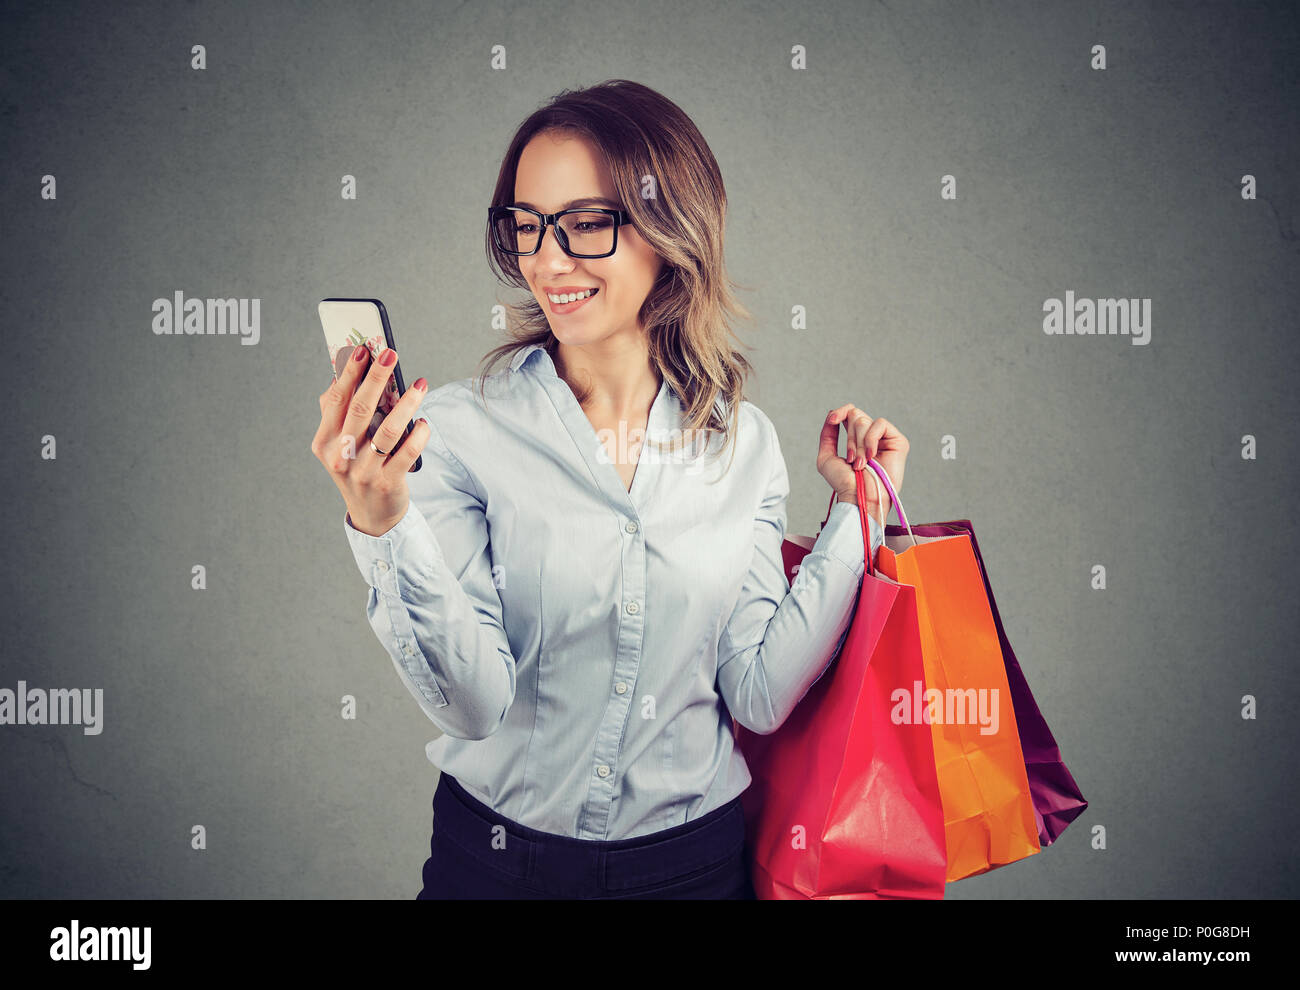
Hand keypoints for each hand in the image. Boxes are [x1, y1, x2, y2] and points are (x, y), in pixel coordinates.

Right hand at [311, 345, 431, 536]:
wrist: (371, 515)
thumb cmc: (358, 469)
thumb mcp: (340, 445)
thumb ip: (340, 413)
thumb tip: (348, 372)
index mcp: (325, 442)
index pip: (336, 401)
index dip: (350, 373)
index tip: (363, 350)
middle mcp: (340, 456)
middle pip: (360, 409)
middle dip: (376, 378)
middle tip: (391, 355)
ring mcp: (363, 472)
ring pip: (388, 430)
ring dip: (407, 403)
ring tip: (420, 385)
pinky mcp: (388, 483)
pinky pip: (407, 453)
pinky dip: (419, 435)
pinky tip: (425, 424)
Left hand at [816, 405, 908, 523]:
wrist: (859, 496)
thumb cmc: (844, 483)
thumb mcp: (827, 457)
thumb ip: (827, 435)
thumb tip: (831, 415)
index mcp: (856, 439)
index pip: (850, 413)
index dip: (840, 412)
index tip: (832, 420)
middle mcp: (871, 437)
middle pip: (855, 415)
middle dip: (849, 439)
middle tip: (852, 460)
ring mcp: (885, 439)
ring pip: (864, 421)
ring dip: (857, 445)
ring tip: (861, 464)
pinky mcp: (898, 441)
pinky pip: (879, 424)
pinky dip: (870, 440)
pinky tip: (871, 456)